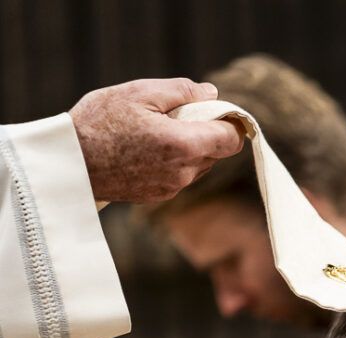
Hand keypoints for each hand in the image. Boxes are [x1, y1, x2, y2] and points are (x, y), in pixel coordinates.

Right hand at [69, 78, 243, 202]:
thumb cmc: (101, 121)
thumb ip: (183, 91)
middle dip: (207, 132)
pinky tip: (148, 147)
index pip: (231, 140)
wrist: (72, 162)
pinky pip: (180, 176)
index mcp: (183, 145)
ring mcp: (171, 188)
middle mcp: (183, 173)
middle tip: (179, 114)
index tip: (218, 111)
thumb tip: (211, 93)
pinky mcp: (159, 196)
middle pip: (216, 152)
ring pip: (199, 165)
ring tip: (158, 130)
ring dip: (190, 146)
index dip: (231, 123)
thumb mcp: (141, 92)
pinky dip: (174, 160)